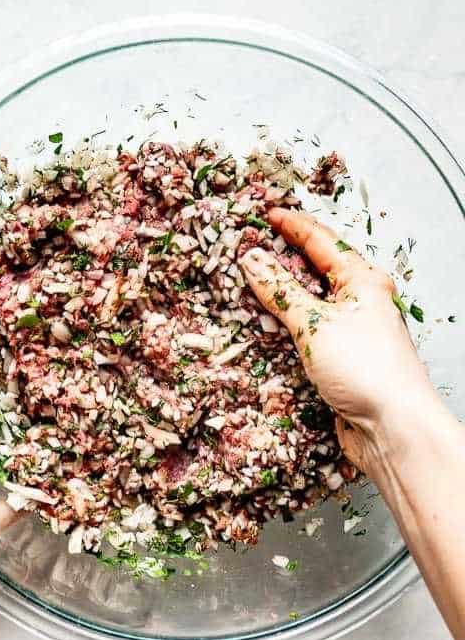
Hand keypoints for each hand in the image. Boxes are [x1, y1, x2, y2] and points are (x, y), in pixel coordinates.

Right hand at [238, 208, 433, 469]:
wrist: (393, 426)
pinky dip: (282, 323)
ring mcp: (350, 330)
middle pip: (315, 269)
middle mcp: (359, 301)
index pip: (321, 242)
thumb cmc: (365, 368)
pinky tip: (262, 324)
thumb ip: (279, 291)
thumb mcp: (315, 323)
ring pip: (308, 300)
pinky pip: (305, 330)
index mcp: (362, 281)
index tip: (265, 213)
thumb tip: (251, 258)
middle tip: (249, 243)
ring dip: (278, 292)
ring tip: (247, 280)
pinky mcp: (339, 357)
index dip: (292, 225)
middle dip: (282, 256)